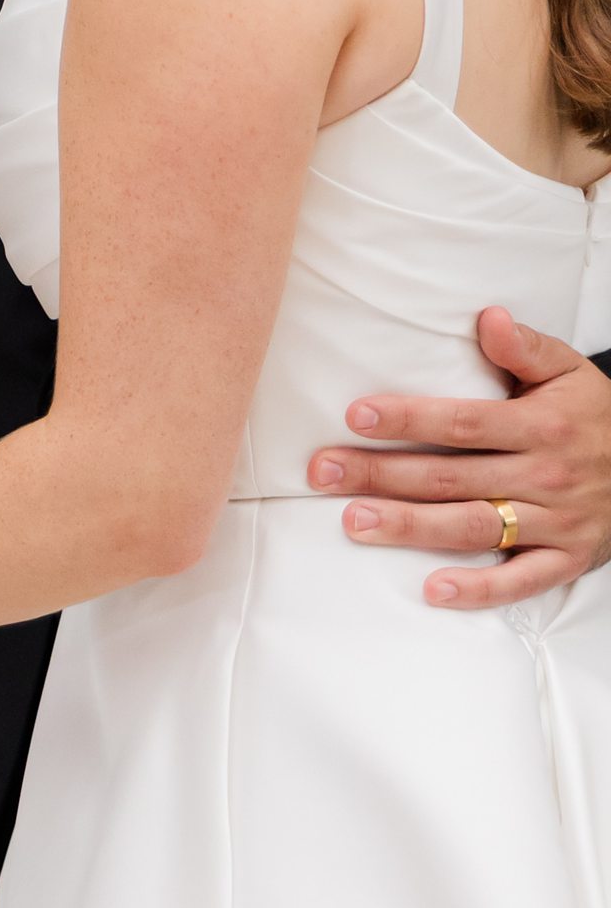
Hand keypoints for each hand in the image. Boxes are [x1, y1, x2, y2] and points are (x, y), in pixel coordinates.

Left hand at [310, 308, 610, 608]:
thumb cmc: (598, 417)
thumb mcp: (572, 372)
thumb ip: (527, 348)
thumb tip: (488, 318)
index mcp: (541, 426)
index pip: (463, 422)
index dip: (409, 418)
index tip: (355, 415)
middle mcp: (545, 475)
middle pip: (450, 476)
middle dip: (382, 474)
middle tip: (323, 472)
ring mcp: (555, 521)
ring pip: (472, 526)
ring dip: (410, 527)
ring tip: (354, 522)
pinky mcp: (565, 559)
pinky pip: (520, 580)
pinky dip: (480, 589)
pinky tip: (434, 589)